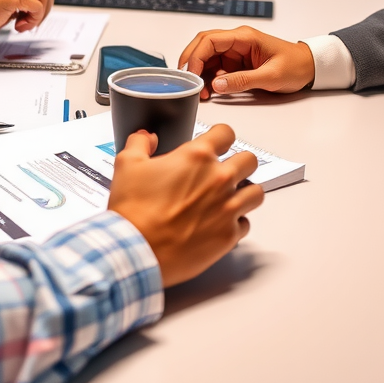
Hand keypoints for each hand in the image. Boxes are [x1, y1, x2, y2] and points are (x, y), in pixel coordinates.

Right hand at [108, 125, 263, 286]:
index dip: (221, 136)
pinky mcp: (228, 236)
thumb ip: (140, 143)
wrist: (136, 250)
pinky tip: (221, 223)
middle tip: (225, 171)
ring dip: (245, 192)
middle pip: (249, 160)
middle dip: (239, 163)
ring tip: (231, 196)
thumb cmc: (133, 209)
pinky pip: (246, 224)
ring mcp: (227, 208)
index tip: (217, 143)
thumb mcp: (127, 164)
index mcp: (197, 157)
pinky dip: (237, 223)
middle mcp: (218, 179)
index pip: (226, 133)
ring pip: (256, 192)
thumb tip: (146, 137)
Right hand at [179, 25, 314, 98]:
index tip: (191, 74)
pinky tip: (209, 90)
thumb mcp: (270, 76)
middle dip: (192, 62)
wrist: (309, 67)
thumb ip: (242, 80)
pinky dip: (208, 78)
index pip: (210, 40)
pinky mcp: (236, 63)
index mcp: (244, 37)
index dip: (196, 56)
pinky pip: (216, 67)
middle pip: (203, 45)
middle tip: (186, 81)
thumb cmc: (295, 66)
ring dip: (200, 72)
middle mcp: (236, 41)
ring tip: (200, 92)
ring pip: (207, 57)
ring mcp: (235, 52)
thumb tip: (216, 84)